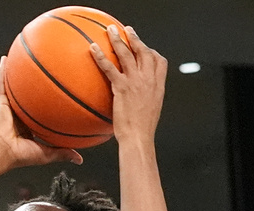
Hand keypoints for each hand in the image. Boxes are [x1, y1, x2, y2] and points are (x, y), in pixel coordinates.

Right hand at [0, 56, 82, 167]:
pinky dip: (2, 71)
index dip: (48, 101)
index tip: (58, 93)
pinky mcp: (1, 103)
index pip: (40, 110)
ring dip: (17, 72)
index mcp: (29, 125)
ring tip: (23, 56)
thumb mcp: (48, 153)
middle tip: (45, 69)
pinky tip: (6, 59)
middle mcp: (19, 113)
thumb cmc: (21, 155)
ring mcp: (10, 107)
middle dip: (34, 83)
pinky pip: (1, 84)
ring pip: (14, 85)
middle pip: (29, 94)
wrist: (4, 153)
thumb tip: (79, 159)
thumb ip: (63, 153)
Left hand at [90, 25, 167, 145]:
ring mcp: (136, 82)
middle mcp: (149, 80)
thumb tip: (137, 102)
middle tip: (126, 30)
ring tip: (110, 30)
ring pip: (127, 54)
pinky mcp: (122, 87)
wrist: (139, 137)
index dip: (152, 52)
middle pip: (144, 52)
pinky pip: (109, 67)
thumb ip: (145, 101)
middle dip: (135, 39)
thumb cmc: (142, 131)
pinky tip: (93, 48)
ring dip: (118, 39)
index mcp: (158, 86)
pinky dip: (100, 56)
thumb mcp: (149, 112)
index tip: (146, 48)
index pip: (160, 61)